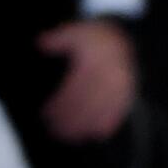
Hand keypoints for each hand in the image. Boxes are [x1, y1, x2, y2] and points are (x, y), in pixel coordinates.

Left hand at [37, 18, 138, 142]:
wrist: (125, 39)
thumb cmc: (96, 37)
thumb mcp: (77, 31)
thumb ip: (58, 38)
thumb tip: (40, 44)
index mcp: (93, 62)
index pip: (72, 89)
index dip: (59, 104)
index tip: (45, 114)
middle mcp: (107, 77)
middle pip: (84, 105)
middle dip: (68, 120)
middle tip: (53, 130)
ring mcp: (119, 89)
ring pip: (99, 113)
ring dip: (82, 127)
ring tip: (67, 137)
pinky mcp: (127, 97)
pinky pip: (117, 115)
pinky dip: (105, 126)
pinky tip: (92, 134)